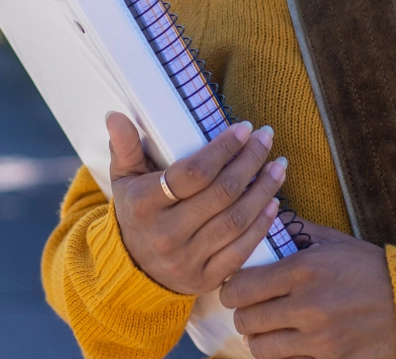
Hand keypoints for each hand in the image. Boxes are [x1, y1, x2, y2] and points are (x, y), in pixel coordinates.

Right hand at [105, 111, 288, 294]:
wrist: (133, 270)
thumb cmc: (135, 212)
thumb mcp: (123, 179)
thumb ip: (124, 147)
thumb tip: (116, 115)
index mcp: (143, 205)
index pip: (192, 174)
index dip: (223, 149)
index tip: (244, 128)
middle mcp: (165, 235)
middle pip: (221, 194)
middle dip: (250, 161)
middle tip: (267, 138)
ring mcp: (186, 260)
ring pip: (236, 220)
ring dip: (263, 190)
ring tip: (279, 166)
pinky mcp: (205, 280)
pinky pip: (241, 251)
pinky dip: (261, 226)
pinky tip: (273, 202)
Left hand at [220, 221, 395, 358]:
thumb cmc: (371, 268)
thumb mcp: (334, 242)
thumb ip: (296, 232)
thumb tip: (264, 221)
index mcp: (304, 270)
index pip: (241, 287)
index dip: (231, 290)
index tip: (235, 289)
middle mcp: (309, 306)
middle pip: (246, 320)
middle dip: (243, 315)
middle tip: (249, 310)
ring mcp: (322, 339)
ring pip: (262, 348)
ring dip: (259, 340)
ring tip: (266, 331)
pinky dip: (284, 356)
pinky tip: (289, 345)